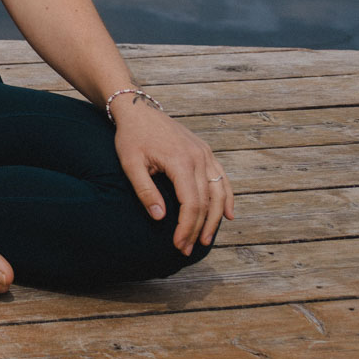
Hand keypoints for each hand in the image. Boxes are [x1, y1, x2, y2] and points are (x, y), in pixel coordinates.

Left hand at [111, 100, 235, 253]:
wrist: (138, 110)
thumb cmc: (131, 137)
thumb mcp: (130, 164)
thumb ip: (145, 191)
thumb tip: (160, 218)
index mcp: (181, 161)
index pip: (191, 203)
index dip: (187, 227)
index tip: (178, 244)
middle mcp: (199, 157)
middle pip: (206, 201)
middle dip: (198, 228)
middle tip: (187, 248)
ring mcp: (205, 153)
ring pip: (219, 192)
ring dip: (215, 218)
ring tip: (206, 239)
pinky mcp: (205, 151)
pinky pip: (221, 178)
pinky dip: (227, 197)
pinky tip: (228, 215)